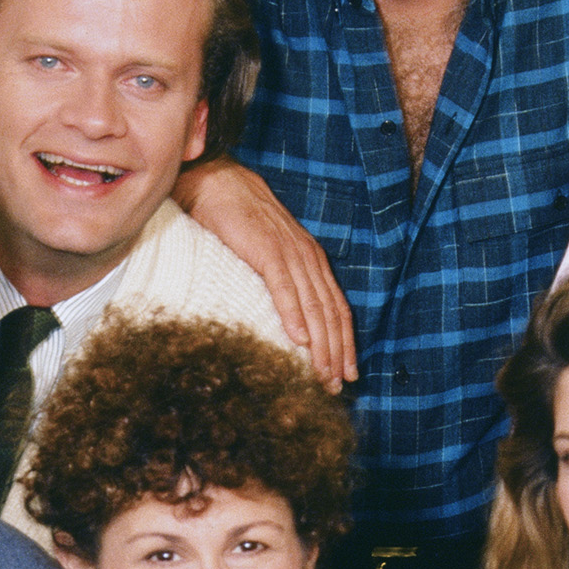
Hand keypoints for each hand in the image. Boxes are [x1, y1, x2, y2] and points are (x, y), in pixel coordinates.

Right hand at [178, 159, 355, 387]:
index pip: (336, 309)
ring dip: (319, 344)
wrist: (219, 183)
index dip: (344, 343)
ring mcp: (290, 254)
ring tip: (321, 374)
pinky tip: (297, 340)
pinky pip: (284, 288)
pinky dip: (293, 315)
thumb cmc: (241, 223)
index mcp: (312, 261)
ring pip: (313, 306)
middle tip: (337, 385)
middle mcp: (308, 259)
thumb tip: (288, 319)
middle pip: (330, 314)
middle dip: (336, 353)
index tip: (348, 373)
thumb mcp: (271, 254)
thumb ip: (284, 282)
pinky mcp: (268, 250)